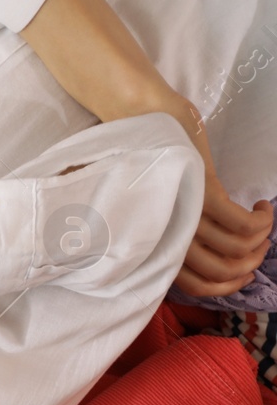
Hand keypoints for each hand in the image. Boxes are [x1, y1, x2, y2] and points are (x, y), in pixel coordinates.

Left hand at [131, 91, 271, 295]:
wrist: (141, 117)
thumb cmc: (150, 160)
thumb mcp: (161, 208)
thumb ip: (177, 231)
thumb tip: (206, 249)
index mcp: (158, 243)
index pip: (198, 287)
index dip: (228, 286)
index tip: (244, 272)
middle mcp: (169, 236)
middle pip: (223, 272)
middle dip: (252, 262)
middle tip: (260, 243)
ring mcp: (185, 216)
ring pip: (238, 249)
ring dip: (262, 238)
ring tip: (262, 221)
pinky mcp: (201, 193)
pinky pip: (243, 223)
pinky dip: (262, 220)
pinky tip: (263, 206)